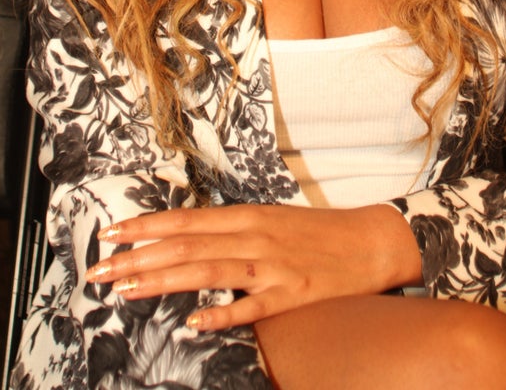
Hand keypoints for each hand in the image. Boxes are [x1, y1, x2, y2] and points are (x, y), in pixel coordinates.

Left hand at [86, 202, 421, 330]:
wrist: (371, 242)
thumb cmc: (318, 234)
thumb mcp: (271, 222)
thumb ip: (233, 231)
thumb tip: (191, 241)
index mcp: (248, 217)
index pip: (186, 221)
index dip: (146, 227)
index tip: (110, 233)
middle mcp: (254, 237)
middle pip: (187, 246)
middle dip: (138, 257)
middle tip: (99, 270)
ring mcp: (271, 267)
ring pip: (208, 271)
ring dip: (164, 280)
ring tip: (127, 289)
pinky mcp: (290, 295)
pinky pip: (251, 308)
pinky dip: (222, 315)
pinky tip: (194, 323)